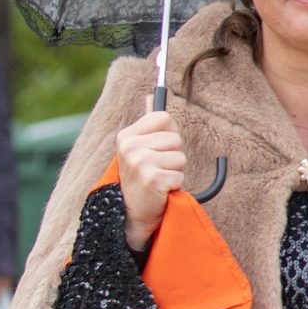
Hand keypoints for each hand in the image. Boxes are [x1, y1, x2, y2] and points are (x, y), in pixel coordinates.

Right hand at [116, 104, 186, 250]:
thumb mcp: (139, 148)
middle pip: (175, 138)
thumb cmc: (141, 178)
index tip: (160, 147)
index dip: (169, 133)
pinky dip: (175, 185)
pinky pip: (180, 175)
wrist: (132, 213)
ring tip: (158, 180)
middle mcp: (130, 147)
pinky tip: (161, 190)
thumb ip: (147, 124)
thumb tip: (152, 95)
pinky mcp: (152, 180)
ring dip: (175, 171)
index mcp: (126, 136)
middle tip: (157, 169)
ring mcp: (140, 163)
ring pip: (180, 157)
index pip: (164, 117)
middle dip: (173, 155)